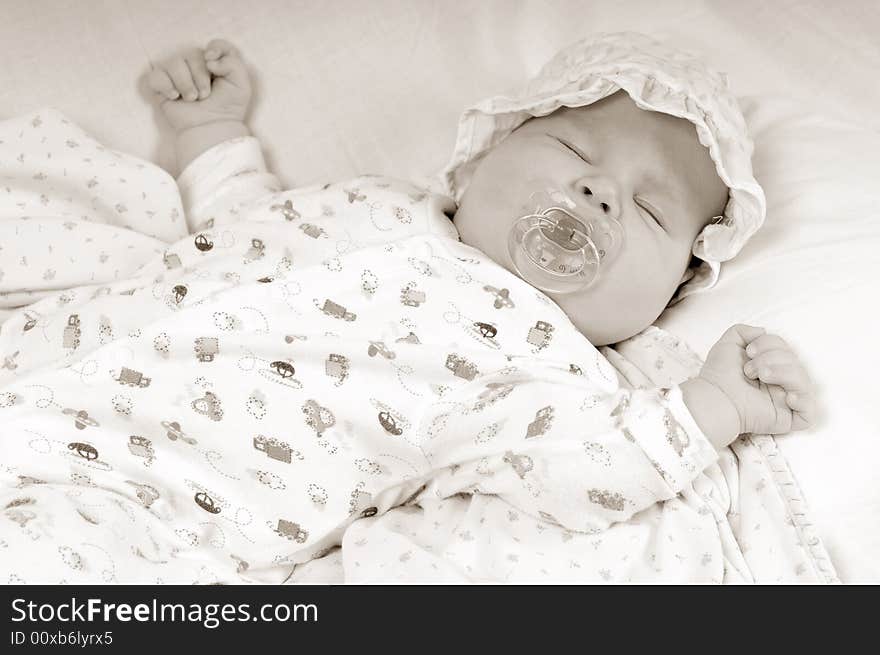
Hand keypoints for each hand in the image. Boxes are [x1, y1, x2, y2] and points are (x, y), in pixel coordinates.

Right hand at [147, 39, 250, 130]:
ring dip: (185, 83)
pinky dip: (165, 86)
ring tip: (192, 99)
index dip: (215, 49)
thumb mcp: (241, 85)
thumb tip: (208, 58)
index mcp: (216, 63)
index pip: (215, 44)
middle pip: (192, 53)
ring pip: (174, 63)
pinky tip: (175, 96)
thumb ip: (233, 63)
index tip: (213, 63)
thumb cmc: (227, 108)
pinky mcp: (162, 85)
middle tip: (205, 94)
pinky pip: (156, 76)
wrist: (212, 128)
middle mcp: (195, 64)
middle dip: (200, 75)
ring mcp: (177, 74)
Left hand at [698, 324, 816, 435]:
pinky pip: (810, 411)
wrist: (714, 398)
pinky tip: (787, 397)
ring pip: (804, 382)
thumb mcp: (728, 343)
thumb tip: (764, 331)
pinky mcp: (789, 420)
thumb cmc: (719, 374)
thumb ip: (744, 331)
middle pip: (796, 362)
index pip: (786, 348)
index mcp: (770, 366)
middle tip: (750, 369)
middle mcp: (780, 383)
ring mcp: (786, 402)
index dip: (770, 343)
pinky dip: (803, 400)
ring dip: (782, 372)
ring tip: (761, 376)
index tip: (749, 351)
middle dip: (772, 358)